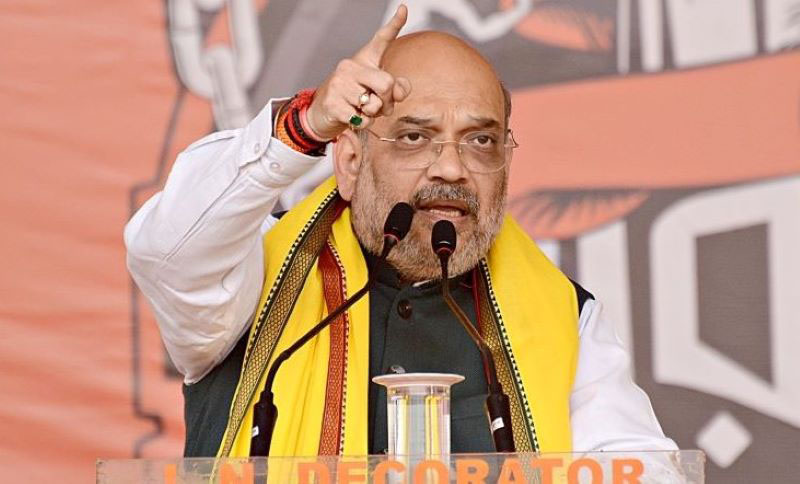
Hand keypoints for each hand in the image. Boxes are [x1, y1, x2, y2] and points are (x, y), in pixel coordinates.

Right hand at [306, 5, 412, 139]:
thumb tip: (400, 91)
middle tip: (381, 106)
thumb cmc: (354, 99)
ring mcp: (339, 84)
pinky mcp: (333, 103)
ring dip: (374, 115)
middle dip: (389, 100)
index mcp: (363, 60)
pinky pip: (363, 119)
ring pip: (375, 105)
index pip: (381, 40)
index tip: (404, 8)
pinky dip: (364, 123)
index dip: (394, 24)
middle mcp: (350, 67)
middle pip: (386, 83)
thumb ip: (395, 90)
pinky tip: (354, 117)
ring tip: (363, 110)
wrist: (324, 113)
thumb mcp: (376, 92)